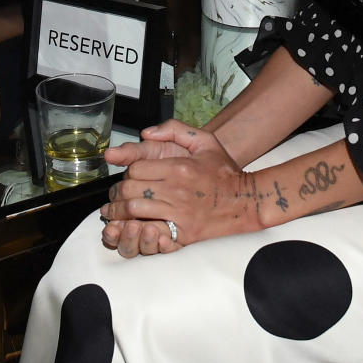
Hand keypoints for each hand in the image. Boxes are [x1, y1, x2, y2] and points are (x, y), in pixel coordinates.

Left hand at [100, 120, 265, 256]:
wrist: (247, 201)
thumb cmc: (225, 171)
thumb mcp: (205, 140)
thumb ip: (174, 129)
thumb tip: (146, 133)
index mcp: (179, 167)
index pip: (136, 169)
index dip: (127, 173)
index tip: (129, 177)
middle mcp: (177, 190)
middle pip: (130, 190)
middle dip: (117, 194)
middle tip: (115, 197)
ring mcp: (180, 213)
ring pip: (135, 210)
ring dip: (121, 212)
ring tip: (116, 213)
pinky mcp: (184, 232)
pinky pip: (151, 231)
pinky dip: (137, 230)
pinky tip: (133, 228)